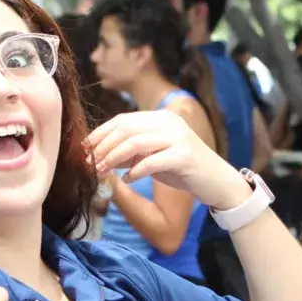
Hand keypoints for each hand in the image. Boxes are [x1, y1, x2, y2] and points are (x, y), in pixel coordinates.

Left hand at [86, 110, 249, 209]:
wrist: (217, 182)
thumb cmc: (184, 170)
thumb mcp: (154, 157)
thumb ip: (131, 153)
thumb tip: (100, 155)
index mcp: (161, 118)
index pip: (123, 120)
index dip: (100, 133)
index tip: (84, 149)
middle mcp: (169, 122)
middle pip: (125, 129)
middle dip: (102, 146)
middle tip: (88, 162)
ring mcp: (178, 137)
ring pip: (135, 143)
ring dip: (113, 158)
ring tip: (102, 171)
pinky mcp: (185, 155)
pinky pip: (151, 161)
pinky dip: (135, 171)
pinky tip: (127, 180)